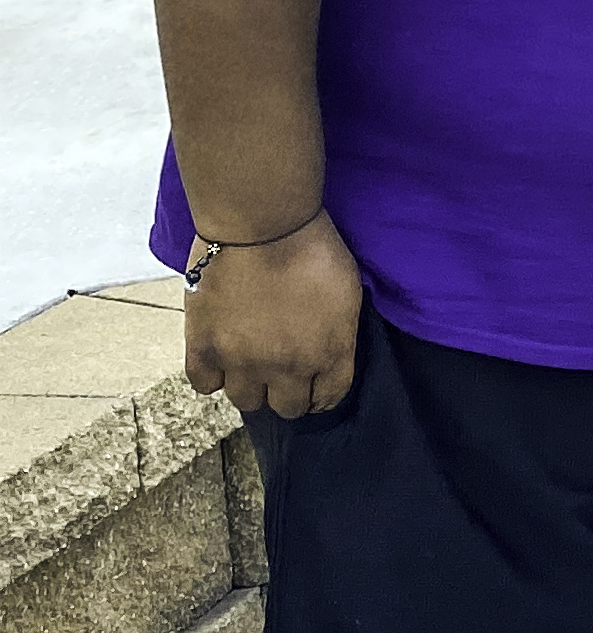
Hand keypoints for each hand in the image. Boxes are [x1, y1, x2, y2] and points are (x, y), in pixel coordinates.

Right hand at [183, 214, 364, 418]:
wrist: (263, 226)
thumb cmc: (313, 248)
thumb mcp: (349, 292)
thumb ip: (339, 332)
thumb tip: (328, 350)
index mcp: (330, 353)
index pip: (329, 397)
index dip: (323, 394)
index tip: (316, 388)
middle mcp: (287, 367)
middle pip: (288, 407)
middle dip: (288, 394)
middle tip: (282, 375)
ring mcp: (242, 361)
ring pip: (245, 401)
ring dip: (250, 386)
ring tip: (250, 366)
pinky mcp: (204, 348)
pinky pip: (204, 384)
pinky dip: (211, 376)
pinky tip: (219, 360)